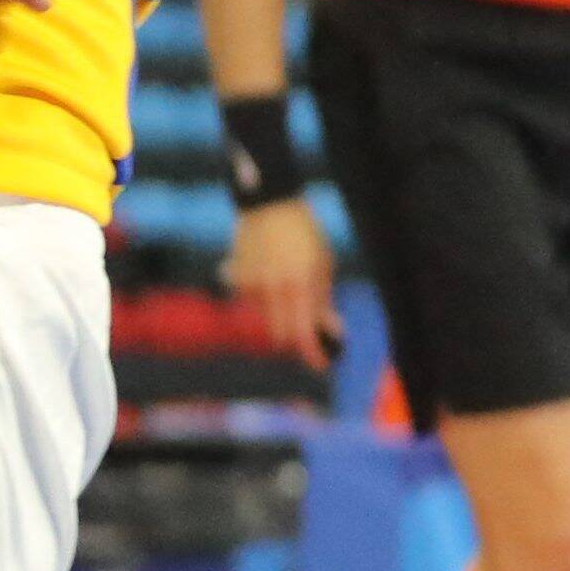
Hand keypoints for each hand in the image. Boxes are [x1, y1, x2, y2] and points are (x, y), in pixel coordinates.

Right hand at [226, 193, 335, 365]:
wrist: (269, 206)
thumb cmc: (304, 235)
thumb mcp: (322, 265)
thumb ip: (323, 300)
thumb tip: (331, 332)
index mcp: (300, 284)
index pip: (304, 334)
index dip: (313, 354)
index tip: (321, 365)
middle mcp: (274, 289)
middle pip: (282, 336)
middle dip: (294, 337)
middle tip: (306, 330)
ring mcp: (253, 286)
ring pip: (267, 319)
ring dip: (278, 313)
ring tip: (285, 282)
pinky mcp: (238, 281)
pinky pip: (253, 303)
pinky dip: (262, 298)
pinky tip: (268, 273)